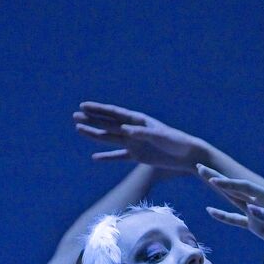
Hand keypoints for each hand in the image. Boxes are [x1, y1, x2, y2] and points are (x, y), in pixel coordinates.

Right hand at [74, 102, 213, 173]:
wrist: (188, 155)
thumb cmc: (176, 142)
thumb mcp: (159, 136)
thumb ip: (141, 133)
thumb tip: (124, 130)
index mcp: (138, 120)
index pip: (114, 113)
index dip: (98, 109)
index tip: (83, 106)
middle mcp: (133, 130)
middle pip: (108, 124)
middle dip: (92, 119)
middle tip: (75, 115)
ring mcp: (134, 143)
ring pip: (109, 138)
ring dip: (94, 134)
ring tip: (79, 129)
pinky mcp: (137, 156)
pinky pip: (118, 156)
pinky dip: (107, 157)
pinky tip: (95, 157)